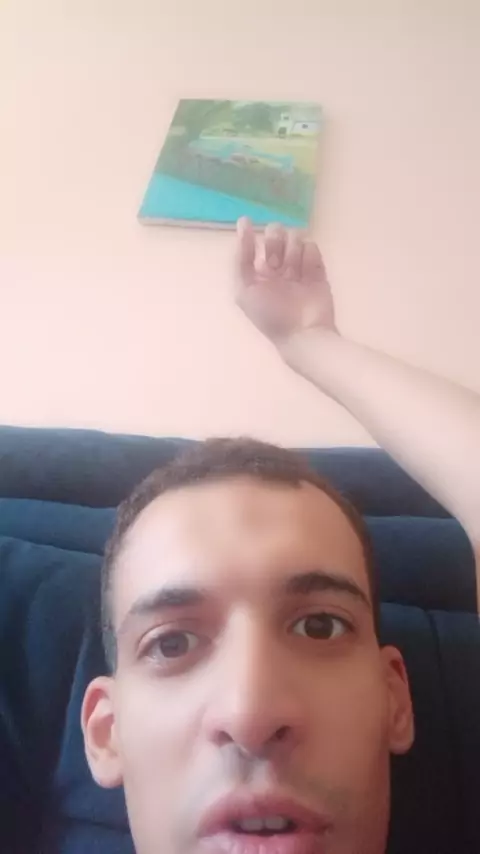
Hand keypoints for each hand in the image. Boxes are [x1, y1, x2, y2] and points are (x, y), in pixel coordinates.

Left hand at [235, 218, 336, 346]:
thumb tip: (242, 231)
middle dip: (274, 241)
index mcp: (258, 274)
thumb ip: (240, 262)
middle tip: (275, 259)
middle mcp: (278, 268)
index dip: (247, 234)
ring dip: (292, 249)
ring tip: (293, 269)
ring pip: (295, 238)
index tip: (245, 221)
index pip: (252, 246)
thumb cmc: (270, 316)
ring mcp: (299, 268)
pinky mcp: (318, 269)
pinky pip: (312, 247)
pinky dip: (309, 254)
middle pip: (276, 236)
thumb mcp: (244, 292)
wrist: (303, 334)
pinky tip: (307, 269)